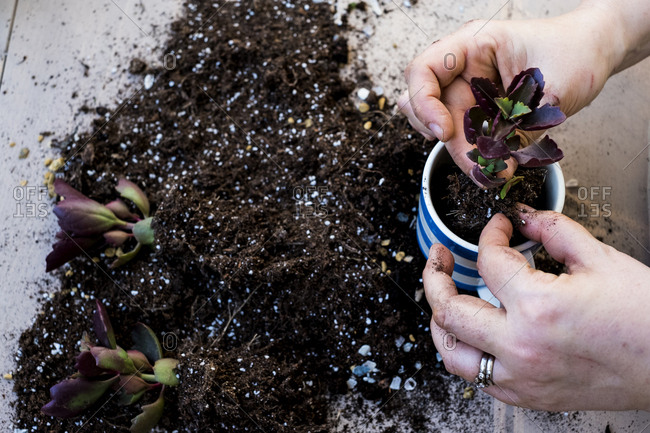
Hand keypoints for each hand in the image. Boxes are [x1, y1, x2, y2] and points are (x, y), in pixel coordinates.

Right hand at [399, 6, 621, 183]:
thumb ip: (520, 128)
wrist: (594, 51)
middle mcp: (464, 66)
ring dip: (460, 149)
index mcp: (473, 44)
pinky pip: (464, 133)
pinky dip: (472, 151)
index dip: (425, 103)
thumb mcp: (552, 90)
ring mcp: (470, 87)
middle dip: (451, 140)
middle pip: (430, 106)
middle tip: (478, 165)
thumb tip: (497, 167)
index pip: (423, 70)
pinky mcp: (480, 107)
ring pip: (443, 124)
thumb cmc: (576, 51)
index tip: (444, 132)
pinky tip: (488, 162)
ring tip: (487, 168)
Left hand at [423, 205, 649, 410]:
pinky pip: (477, 378)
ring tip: (444, 299)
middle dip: (435, 276)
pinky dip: (466, 354)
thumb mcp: (600, 260)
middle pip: (448, 310)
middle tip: (439, 259)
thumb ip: (553, 231)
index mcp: (538, 307)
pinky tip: (472, 335)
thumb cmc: (645, 318)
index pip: (489, 261)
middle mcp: (520, 346)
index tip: (498, 228)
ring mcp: (521, 376)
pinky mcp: (528, 395)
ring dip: (440, 322)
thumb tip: (523, 217)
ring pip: (451, 353)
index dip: (489, 235)